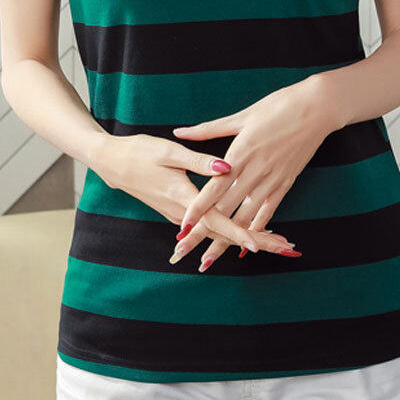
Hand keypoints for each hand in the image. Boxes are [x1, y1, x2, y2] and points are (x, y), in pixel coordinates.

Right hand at [91, 132, 294, 255]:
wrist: (112, 162)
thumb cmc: (139, 152)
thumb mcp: (168, 152)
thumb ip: (199, 160)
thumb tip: (227, 167)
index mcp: (183, 197)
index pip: (217, 221)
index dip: (239, 233)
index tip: (261, 244)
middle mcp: (184, 212)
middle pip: (225, 233)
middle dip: (257, 241)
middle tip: (287, 248)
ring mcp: (181, 215)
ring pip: (219, 232)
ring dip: (249, 237)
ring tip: (278, 242)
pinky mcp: (181, 211)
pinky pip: (211, 226)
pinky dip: (233, 231)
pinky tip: (250, 231)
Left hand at [169, 75, 335, 269]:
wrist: (318, 108)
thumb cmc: (279, 106)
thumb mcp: (242, 116)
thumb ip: (209, 129)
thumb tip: (179, 131)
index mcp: (241, 152)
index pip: (213, 187)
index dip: (197, 209)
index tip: (182, 226)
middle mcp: (255, 171)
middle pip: (225, 208)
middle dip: (203, 231)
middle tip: (183, 250)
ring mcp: (272, 179)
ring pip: (246, 217)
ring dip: (226, 240)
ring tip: (209, 258)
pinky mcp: (287, 182)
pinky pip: (269, 212)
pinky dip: (257, 230)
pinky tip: (245, 245)